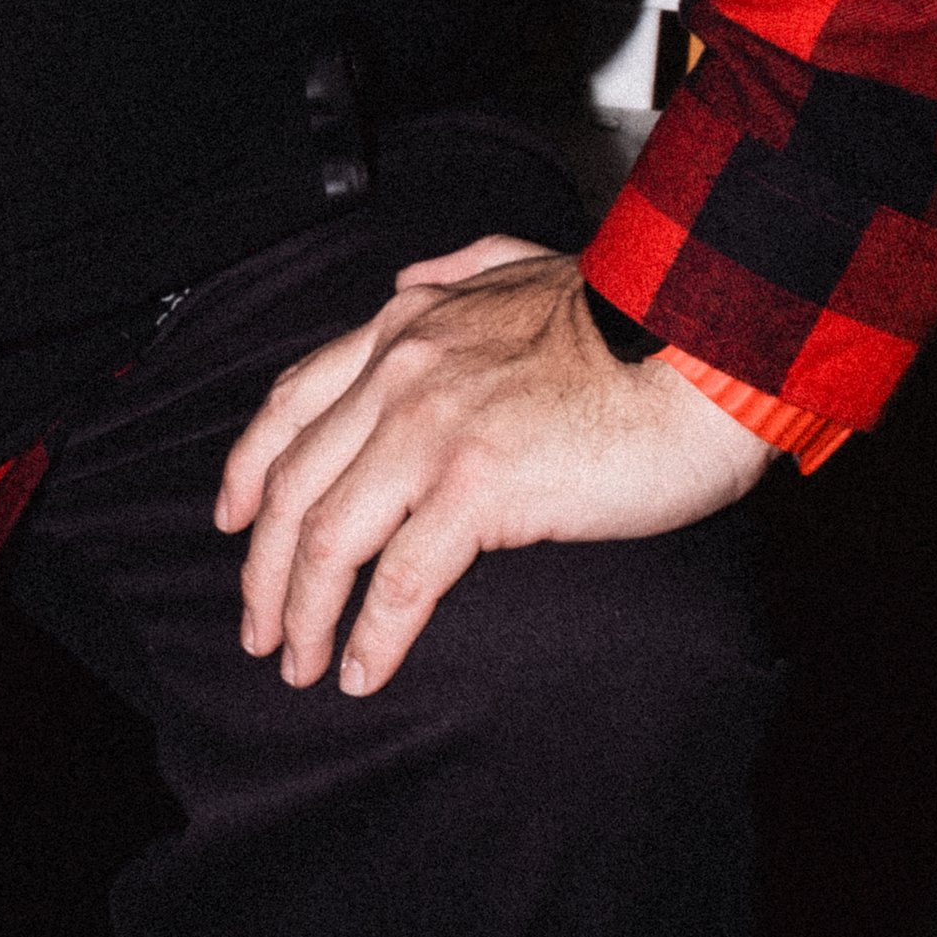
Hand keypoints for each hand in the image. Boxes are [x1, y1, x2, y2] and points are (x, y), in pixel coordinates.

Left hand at [214, 239, 771, 696]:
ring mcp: (433, 429)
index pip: (293, 401)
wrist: (706, 346)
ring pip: (327, 537)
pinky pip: (400, 579)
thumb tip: (415, 284)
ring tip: (301, 664)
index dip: (249, 469)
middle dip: (262, 567)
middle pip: (292, 484)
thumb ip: (465, 270)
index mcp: (407, 324)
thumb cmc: (637, 319)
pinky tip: (363, 672)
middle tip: (259, 627)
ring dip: (302, 612)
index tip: (231, 519)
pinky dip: (372, 635)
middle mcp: (401, 372)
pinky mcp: (479, 487)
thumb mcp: (531, 265)